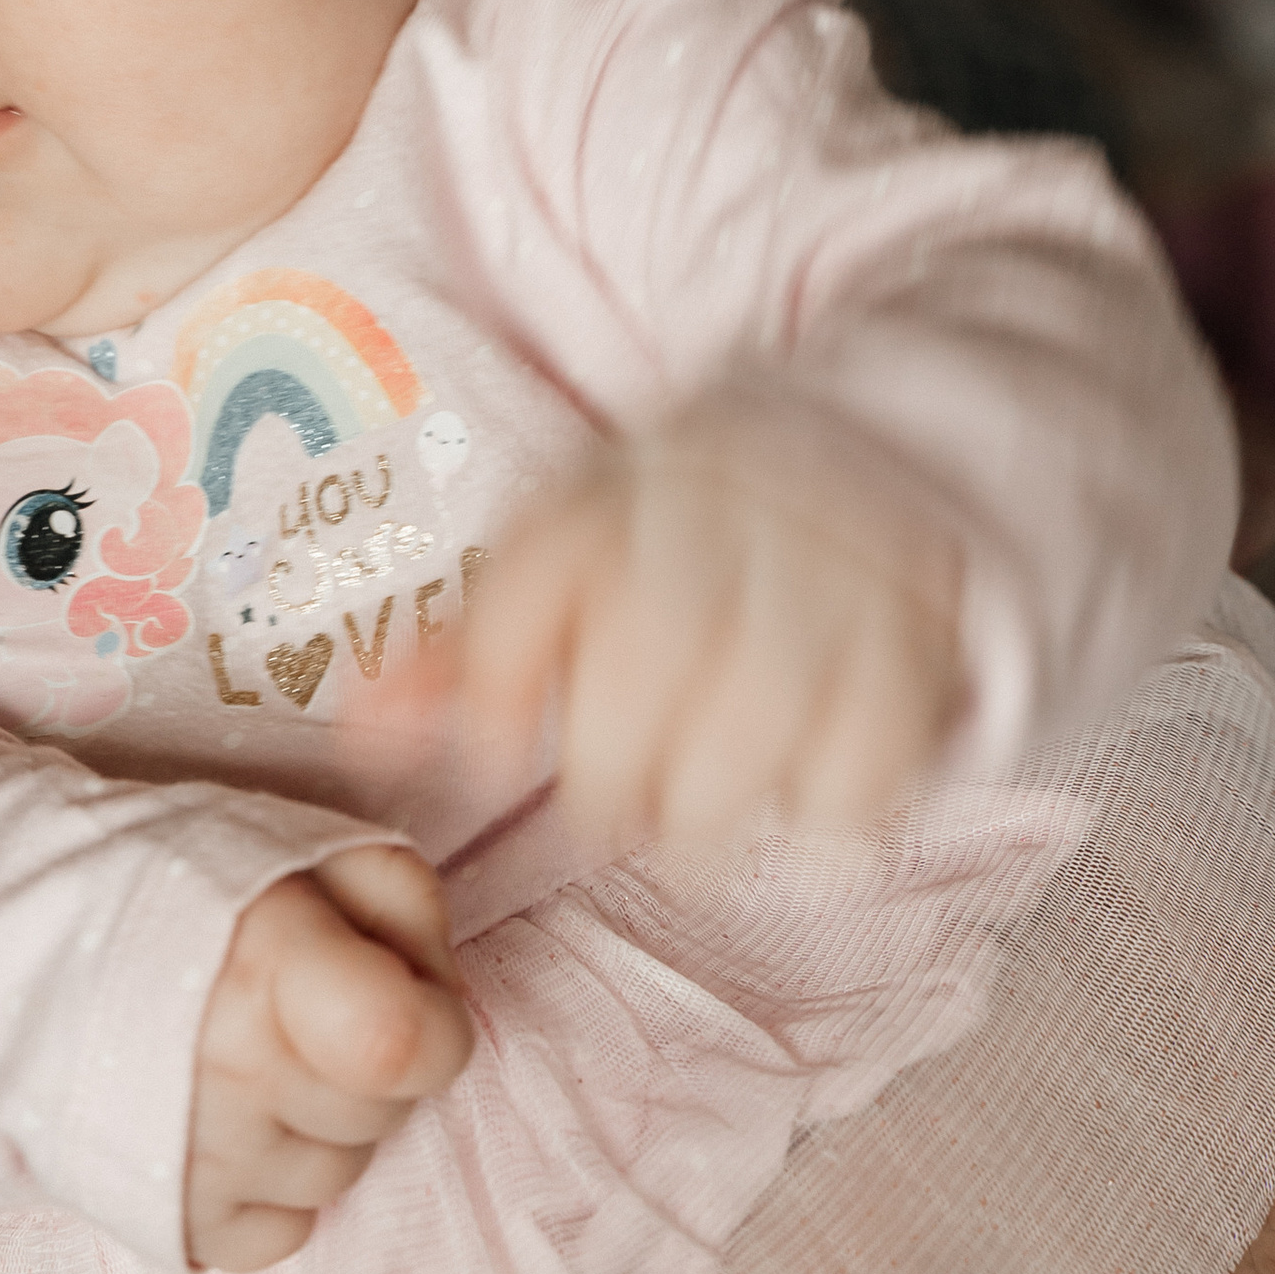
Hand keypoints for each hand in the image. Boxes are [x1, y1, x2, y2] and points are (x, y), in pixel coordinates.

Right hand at [186, 845, 471, 1272]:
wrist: (17, 944)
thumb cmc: (175, 882)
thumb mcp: (301, 844)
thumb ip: (401, 903)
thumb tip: (437, 998)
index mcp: (266, 966)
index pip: (415, 1048)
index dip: (431, 1021)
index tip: (393, 994)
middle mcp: (232, 1074)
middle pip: (384, 1114)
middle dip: (363, 1066)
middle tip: (299, 1014)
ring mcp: (202, 1159)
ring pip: (337, 1175)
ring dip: (314, 1125)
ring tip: (250, 1060)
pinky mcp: (174, 1220)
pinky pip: (284, 1232)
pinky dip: (268, 1188)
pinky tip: (224, 1121)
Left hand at [455, 396, 966, 846]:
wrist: (860, 458)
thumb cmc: (672, 540)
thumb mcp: (562, 556)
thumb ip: (462, 649)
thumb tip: (365, 732)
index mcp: (607, 500)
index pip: (523, 602)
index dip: (499, 694)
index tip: (504, 749)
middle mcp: (711, 534)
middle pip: (633, 698)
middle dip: (612, 782)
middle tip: (617, 798)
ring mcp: (820, 592)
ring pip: (738, 755)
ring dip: (705, 815)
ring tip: (699, 809)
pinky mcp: (909, 653)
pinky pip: (853, 783)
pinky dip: (821, 815)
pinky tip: (797, 789)